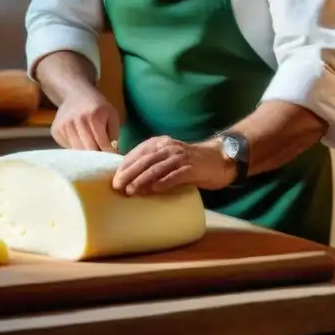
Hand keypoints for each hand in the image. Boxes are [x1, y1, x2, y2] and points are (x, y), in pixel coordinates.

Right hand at [50, 90, 119, 151]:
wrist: (75, 94)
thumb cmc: (97, 106)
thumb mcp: (111, 115)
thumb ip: (114, 134)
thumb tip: (111, 153)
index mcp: (95, 117)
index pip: (103, 144)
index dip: (109, 152)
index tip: (111, 155)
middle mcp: (78, 121)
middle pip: (89, 150)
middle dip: (96, 154)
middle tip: (100, 153)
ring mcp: (64, 126)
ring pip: (77, 151)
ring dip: (85, 152)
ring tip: (89, 146)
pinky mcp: (56, 130)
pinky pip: (67, 147)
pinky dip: (74, 147)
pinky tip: (78, 139)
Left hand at [112, 136, 234, 194]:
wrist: (219, 159)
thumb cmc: (190, 162)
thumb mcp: (168, 158)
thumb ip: (153, 163)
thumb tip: (130, 178)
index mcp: (160, 143)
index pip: (138, 153)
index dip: (125, 165)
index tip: (114, 177)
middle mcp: (168, 147)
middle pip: (144, 160)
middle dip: (129, 173)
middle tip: (117, 186)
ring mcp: (180, 157)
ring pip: (157, 168)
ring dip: (142, 180)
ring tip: (131, 191)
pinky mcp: (192, 168)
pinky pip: (175, 175)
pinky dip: (163, 183)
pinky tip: (154, 190)